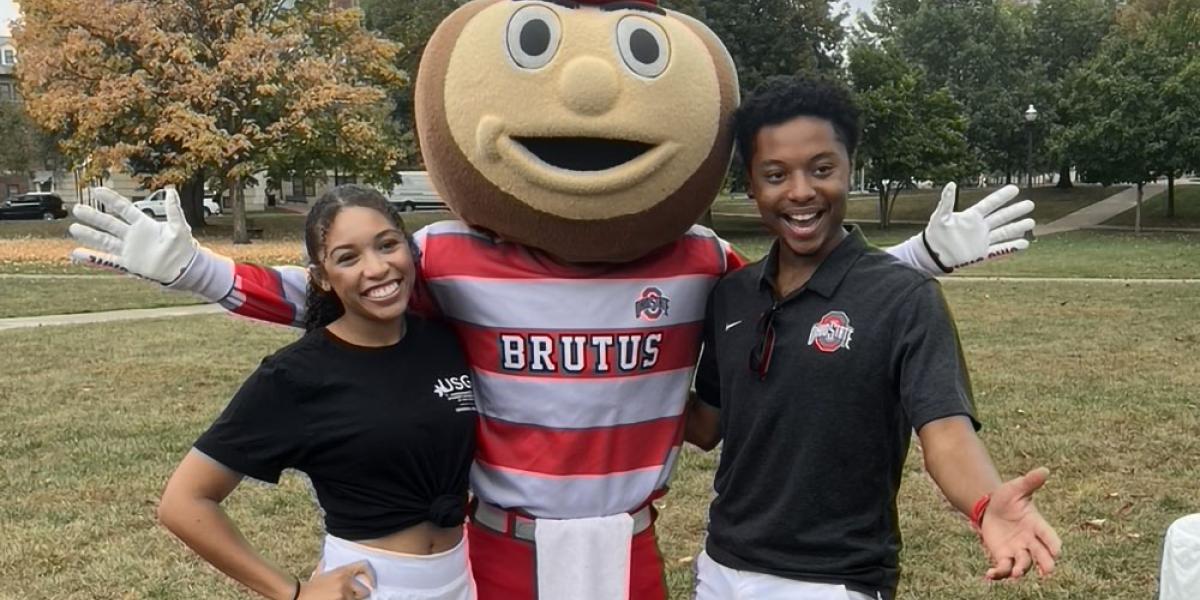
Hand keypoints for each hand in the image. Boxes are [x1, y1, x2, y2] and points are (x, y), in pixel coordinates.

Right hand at [68, 187, 197, 283]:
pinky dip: (92, 258)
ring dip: (88, 235)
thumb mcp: (179, 227)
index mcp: (143, 224)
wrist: (184, 269)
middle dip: (93, 216)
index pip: (124, 208)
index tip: (96, 190)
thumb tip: (171, 190)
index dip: (111, 199)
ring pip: (104, 240)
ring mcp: (128, 249)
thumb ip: (173, 210)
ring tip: (73, 228)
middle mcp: (132, 235)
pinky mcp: (128, 263)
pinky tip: (77, 254)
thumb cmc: (183, 247)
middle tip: (77, 208)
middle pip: (109, 223)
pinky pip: (106, 260)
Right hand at [298, 560, 374, 598]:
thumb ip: (331, 567)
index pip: (364, 566)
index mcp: (342, 570)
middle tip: (349, 597)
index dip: (372, 575)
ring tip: (337, 598)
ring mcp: (343, 594)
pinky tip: (335, 599)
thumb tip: (334, 561)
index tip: (373, 584)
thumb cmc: (311, 586)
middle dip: (359, 596)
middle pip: (365, 592)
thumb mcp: (323, 572)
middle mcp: (344, 581)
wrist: (298, 595)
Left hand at [923, 183, 1034, 270]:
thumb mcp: (940, 216)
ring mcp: (982, 240)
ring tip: (1031, 222)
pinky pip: (999, 250)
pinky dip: (1011, 248)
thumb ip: (946, 201)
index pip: (990, 204)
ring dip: (1017, 228)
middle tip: (1030, 204)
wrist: (932, 254)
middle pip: (1001, 217)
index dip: (1002, 196)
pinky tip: (1024, 244)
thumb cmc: (934, 234)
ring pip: (1004, 232)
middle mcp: (979, 227)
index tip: (1015, 188)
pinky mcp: (981, 254)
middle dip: (1015, 211)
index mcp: (971, 216)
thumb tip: (950, 184)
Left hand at [979, 467, 1061, 579]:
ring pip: (1023, 564)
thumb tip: (1045, 470)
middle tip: (1047, 571)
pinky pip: (1003, 567)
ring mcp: (1018, 550)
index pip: (1049, 535)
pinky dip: (999, 573)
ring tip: (1015, 573)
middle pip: (1041, 555)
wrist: (989, 507)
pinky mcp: (1004, 556)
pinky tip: (990, 574)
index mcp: (1037, 524)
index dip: (1053, 544)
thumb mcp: (1016, 488)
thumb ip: (1030, 482)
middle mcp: (1030, 540)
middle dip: (1045, 563)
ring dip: (1020, 570)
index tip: (1057, 551)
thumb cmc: (1007, 497)